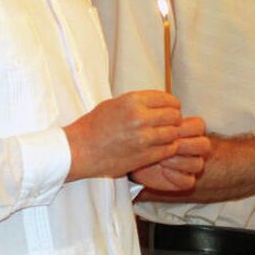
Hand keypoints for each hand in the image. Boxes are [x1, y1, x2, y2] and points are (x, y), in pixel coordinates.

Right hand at [67, 91, 184, 180]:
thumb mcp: (114, 104)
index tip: (171, 109)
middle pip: (174, 116)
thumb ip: (138, 102)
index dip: (172, 104)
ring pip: (173, 134)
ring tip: (164, 136)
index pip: (167, 99)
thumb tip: (159, 102)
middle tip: (169, 123)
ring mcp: (143, 138)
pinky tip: (160, 147)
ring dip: (172, 135)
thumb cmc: (94, 126)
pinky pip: (168, 150)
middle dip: (174, 119)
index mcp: (132, 101)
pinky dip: (168, 148)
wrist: (80, 150)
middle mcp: (140, 118)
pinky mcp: (144, 156)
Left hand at [129, 118, 210, 192]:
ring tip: (162, 159)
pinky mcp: (182, 180)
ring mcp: (189, 165)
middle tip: (170, 145)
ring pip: (197, 164)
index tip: (171, 128)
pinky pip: (189, 181)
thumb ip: (160, 121)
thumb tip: (163, 118)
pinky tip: (164, 171)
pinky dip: (177, 177)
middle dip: (186, 145)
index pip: (199, 126)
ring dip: (179, 162)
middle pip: (204, 145)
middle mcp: (193, 148)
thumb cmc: (143, 138)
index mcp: (189, 131)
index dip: (187, 127)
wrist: (134, 156)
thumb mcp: (149, 126)